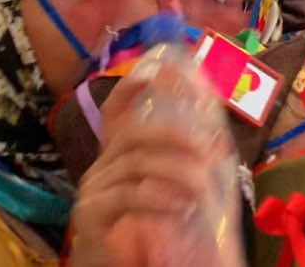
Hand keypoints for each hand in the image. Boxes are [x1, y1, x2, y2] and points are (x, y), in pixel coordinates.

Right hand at [71, 75, 241, 266]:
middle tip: (212, 149)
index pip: (115, 109)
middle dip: (177, 135)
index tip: (156, 69)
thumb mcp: (168, 192)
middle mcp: (101, 166)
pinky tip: (180, 205)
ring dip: (177, 170)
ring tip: (203, 185)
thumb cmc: (152, 235)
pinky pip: (127, 194)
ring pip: (136, 163)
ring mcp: (93, 190)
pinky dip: (159, 196)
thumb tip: (213, 132)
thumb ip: (178, 163)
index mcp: (118, 155)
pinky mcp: (91, 215)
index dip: (132, 86)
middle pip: (134, 133)